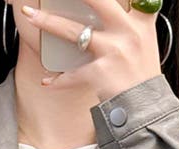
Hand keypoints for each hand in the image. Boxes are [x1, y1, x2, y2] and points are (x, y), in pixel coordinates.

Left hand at [20, 1, 161, 102]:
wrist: (146, 108)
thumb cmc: (142, 77)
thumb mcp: (147, 42)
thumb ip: (137, 20)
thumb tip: (132, 3)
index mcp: (140, 22)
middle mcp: (127, 32)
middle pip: (97, 0)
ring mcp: (113, 51)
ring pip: (73, 32)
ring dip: (48, 22)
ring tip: (30, 16)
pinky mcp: (100, 73)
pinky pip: (72, 75)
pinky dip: (58, 80)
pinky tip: (47, 81)